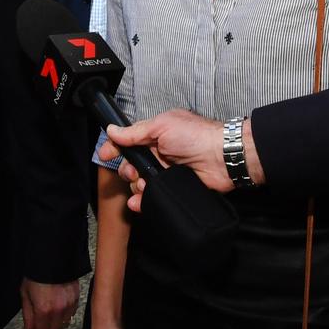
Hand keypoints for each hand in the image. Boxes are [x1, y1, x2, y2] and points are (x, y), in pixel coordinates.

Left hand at [20, 279, 78, 328]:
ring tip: (52, 313)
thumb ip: (28, 315)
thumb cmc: (37, 275)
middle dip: (47, 328)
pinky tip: (60, 306)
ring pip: (65, 323)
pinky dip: (66, 313)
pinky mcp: (76, 298)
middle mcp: (58, 309)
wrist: (53, 260)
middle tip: (42, 320)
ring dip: (58, 321)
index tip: (36, 326)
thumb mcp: (26, 295)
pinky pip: (72, 313)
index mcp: (44, 310)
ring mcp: (69, 304)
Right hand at [98, 110, 231, 207]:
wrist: (223, 158)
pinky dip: (143, 201)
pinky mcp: (174, 188)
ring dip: (136, 186)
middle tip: (134, 171)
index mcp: (156, 135)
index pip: (129, 142)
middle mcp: (160, 153)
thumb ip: (136, 132)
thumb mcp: (162, 126)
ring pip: (140, 183)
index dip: (115, 148)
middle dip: (128, 170)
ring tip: (143, 184)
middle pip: (132, 165)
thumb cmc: (197, 136)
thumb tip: (112, 130)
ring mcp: (167, 172)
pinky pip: (153, 197)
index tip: (105, 155)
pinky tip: (139, 202)